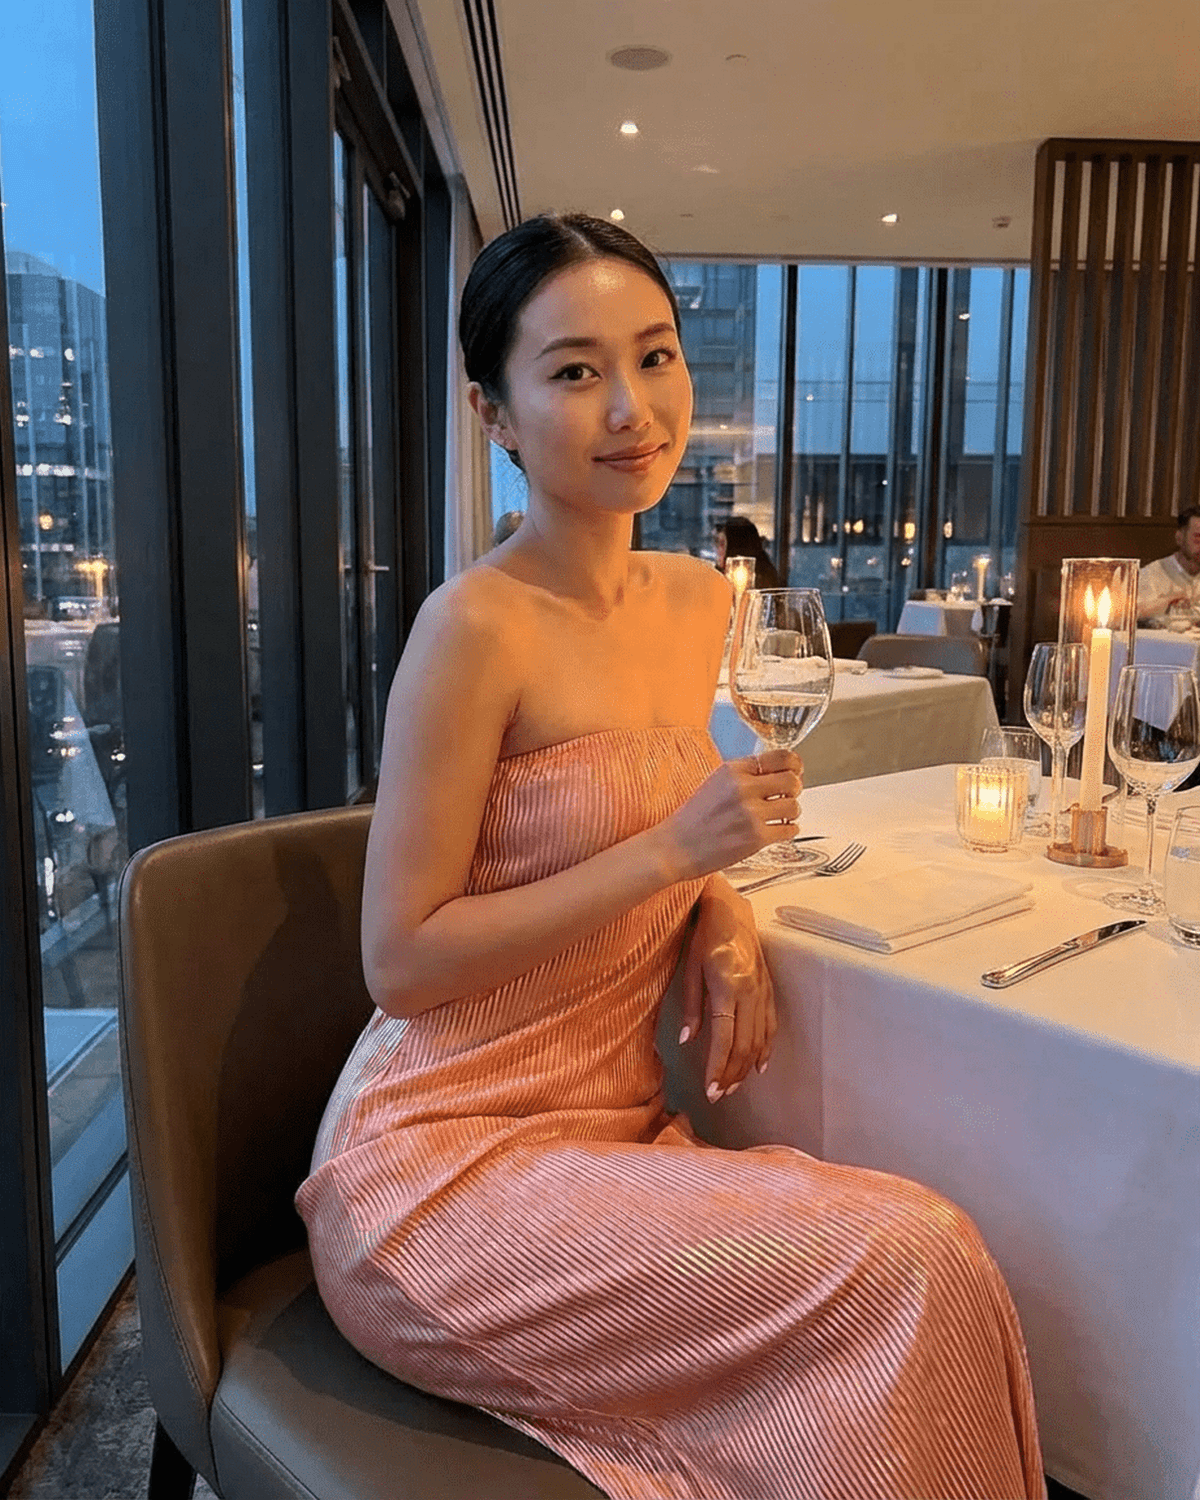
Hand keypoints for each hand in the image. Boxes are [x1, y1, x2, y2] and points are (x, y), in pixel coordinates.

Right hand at [656, 748, 802, 881]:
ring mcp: (751, 814)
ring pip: (794, 806)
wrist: (675, 848)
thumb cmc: (693, 818)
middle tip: (787, 796)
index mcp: (732, 770)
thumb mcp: (715, 783)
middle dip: (794, 789)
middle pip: (792, 780)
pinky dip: (787, 831)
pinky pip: (789, 830)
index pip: (780, 757)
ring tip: (779, 816)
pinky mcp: (757, 838)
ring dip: (791, 812)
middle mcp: (743, 788)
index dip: (794, 765)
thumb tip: (778, 773)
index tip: (795, 770)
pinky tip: (777, 831)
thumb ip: (744, 775)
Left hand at [679, 879, 775, 1099]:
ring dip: (746, 1066)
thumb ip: (690, 1006)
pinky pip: (771, 1024)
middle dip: (732, 1074)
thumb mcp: (689, 969)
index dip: (718, 1067)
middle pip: (744, 1044)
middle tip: (719, 1095)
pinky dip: (766, 1048)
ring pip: (759, 1039)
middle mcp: (750, 991)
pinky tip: (759, 1065)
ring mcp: (763, 990)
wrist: (730, 910)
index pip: (724, 1038)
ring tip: (733, 1086)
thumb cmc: (703, 937)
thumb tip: (689, 1041)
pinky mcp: (769, 988)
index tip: (710, 1090)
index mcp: (727, 986)